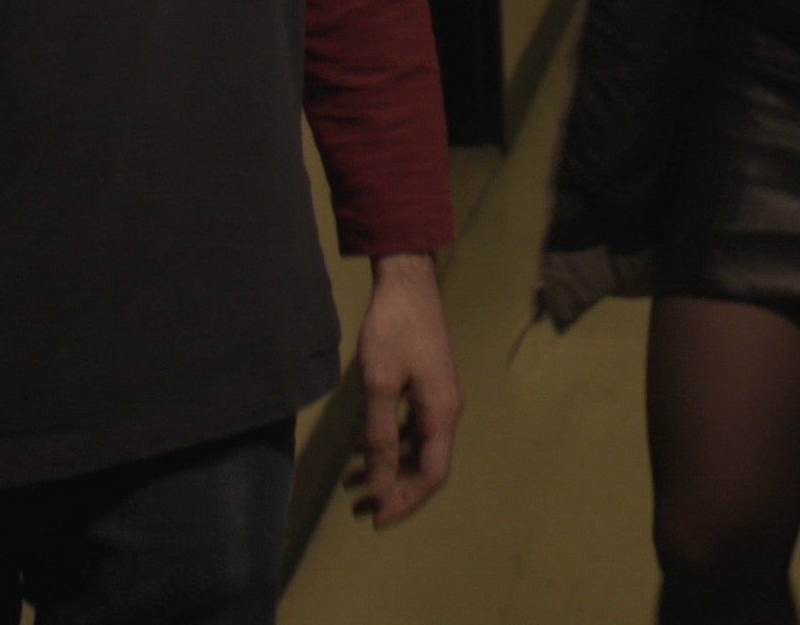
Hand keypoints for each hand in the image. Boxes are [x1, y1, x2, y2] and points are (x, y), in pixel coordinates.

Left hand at [349, 252, 462, 526]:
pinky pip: (412, 428)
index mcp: (442, 413)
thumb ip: (380, 437)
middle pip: (426, 465)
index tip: (374, 518)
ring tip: (351, 485)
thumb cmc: (392, 330)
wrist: (407, 281)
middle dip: (394, 490)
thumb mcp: (380, 385)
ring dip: (389, 470)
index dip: (405, 500)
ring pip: (418, 448)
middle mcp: (448, 410)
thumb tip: (382, 484)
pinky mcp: (428, 385)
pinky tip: (359, 449)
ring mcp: (440, 397)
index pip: (432, 474)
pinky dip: (389, 445)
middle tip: (358, 508)